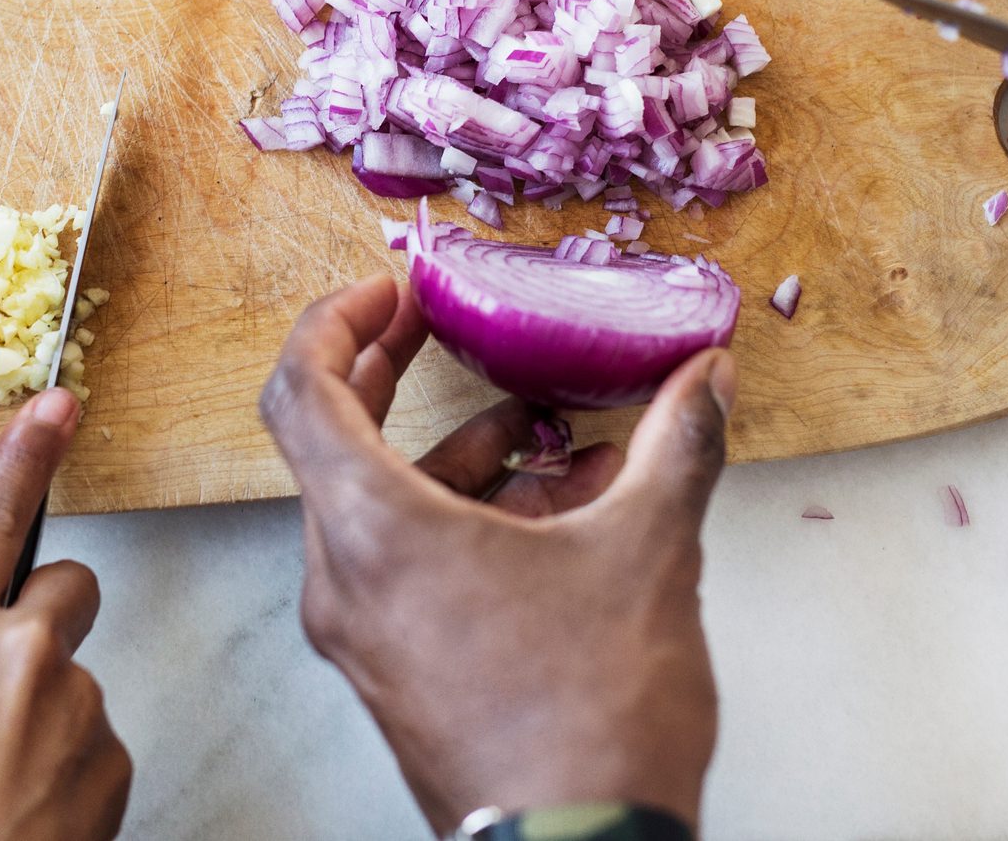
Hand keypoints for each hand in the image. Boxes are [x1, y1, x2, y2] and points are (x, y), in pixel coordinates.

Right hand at [0, 389, 130, 840]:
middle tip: (11, 677)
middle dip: (47, 616)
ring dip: (47, 713)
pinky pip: (94, 739)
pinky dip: (68, 768)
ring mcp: (76, 703)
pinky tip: (29, 809)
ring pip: (75, 676)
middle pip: (69, 584)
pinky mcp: (114, 755)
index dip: (22, 455)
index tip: (54, 407)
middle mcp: (17, 654)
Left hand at [259, 276, 734, 834]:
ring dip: (456, 456)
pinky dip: (464, 521)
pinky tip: (559, 515)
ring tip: (548, 434)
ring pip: (383, 508)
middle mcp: (345, 583)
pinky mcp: (397, 673)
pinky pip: (407, 566)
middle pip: (334, 442)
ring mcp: (365, 636)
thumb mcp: (648, 553)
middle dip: (392, 374)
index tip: (390, 289)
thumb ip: (676, 446)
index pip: (301, 391)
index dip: (335, 320)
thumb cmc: (593, 717)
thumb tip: (706, 379)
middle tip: (440, 327)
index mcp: (374, 534)